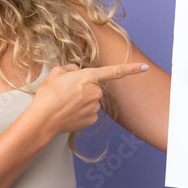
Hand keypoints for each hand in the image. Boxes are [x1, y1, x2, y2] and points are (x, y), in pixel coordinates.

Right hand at [29, 63, 147, 133]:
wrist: (43, 120)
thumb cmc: (48, 95)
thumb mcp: (56, 73)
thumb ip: (70, 69)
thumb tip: (76, 72)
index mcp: (88, 77)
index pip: (115, 72)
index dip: (131, 69)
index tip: (144, 67)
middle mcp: (95, 92)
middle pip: (94, 87)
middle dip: (83, 87)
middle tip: (65, 92)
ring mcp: (95, 107)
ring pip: (91, 100)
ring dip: (81, 100)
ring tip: (64, 103)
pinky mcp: (92, 119)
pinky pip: (89, 112)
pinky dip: (80, 111)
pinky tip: (68, 112)